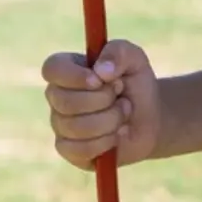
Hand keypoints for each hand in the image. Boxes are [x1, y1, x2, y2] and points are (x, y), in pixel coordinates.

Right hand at [41, 39, 160, 168]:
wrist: (150, 119)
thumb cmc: (136, 84)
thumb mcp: (135, 59)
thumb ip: (119, 52)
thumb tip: (101, 70)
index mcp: (66, 69)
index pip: (52, 69)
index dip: (74, 76)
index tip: (99, 80)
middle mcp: (57, 97)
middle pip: (65, 101)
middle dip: (103, 100)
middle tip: (120, 95)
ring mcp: (60, 125)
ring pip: (76, 127)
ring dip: (110, 120)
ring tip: (123, 113)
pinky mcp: (69, 150)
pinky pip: (80, 149)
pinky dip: (106, 142)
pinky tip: (117, 135)